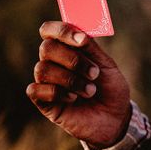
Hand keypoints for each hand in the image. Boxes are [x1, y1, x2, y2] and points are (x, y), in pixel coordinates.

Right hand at [26, 21, 131, 148]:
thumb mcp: (107, 66)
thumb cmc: (111, 89)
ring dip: (70, 79)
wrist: (115, 119)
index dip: (62, 31)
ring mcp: (47, 82)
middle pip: (46, 48)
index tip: (82, 40)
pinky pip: (35, 90)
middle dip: (73, 60)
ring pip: (42, 69)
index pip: (50, 30)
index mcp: (68, 49)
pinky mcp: (44, 102)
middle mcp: (54, 63)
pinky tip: (73, 99)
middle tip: (94, 73)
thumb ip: (92, 49)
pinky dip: (57, 93)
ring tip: (90, 91)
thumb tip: (79, 33)